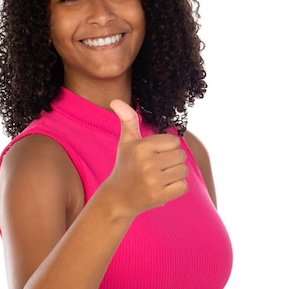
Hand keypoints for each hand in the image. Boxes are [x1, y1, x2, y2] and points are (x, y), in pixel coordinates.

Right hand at [106, 99, 188, 217]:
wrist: (117, 199)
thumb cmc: (125, 166)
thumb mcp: (126, 142)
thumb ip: (128, 120)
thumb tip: (115, 100)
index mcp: (141, 147)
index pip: (174, 141)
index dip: (168, 148)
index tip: (156, 155)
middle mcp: (147, 163)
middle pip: (181, 156)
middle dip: (173, 161)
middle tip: (157, 168)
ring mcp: (153, 181)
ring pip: (184, 171)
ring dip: (175, 175)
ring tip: (160, 178)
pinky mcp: (159, 197)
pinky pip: (183, 186)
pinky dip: (176, 188)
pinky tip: (163, 188)